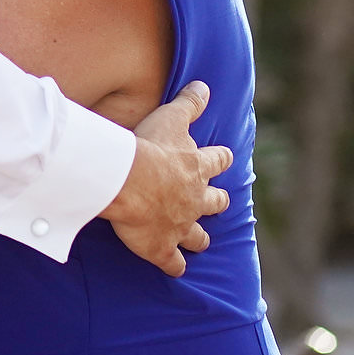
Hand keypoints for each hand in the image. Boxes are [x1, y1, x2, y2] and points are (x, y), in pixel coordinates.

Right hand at [103, 81, 233, 276]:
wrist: (129, 182)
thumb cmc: (149, 148)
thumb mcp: (171, 118)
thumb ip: (189, 103)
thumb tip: (204, 84)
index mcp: (197, 168)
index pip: (217, 161)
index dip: (221, 159)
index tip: (223, 157)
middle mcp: (195, 199)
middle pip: (214, 202)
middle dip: (217, 202)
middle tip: (219, 202)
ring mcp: (180, 226)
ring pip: (197, 236)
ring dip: (199, 238)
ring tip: (200, 242)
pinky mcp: (162, 247)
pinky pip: (172, 262)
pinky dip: (174, 266)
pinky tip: (174, 270)